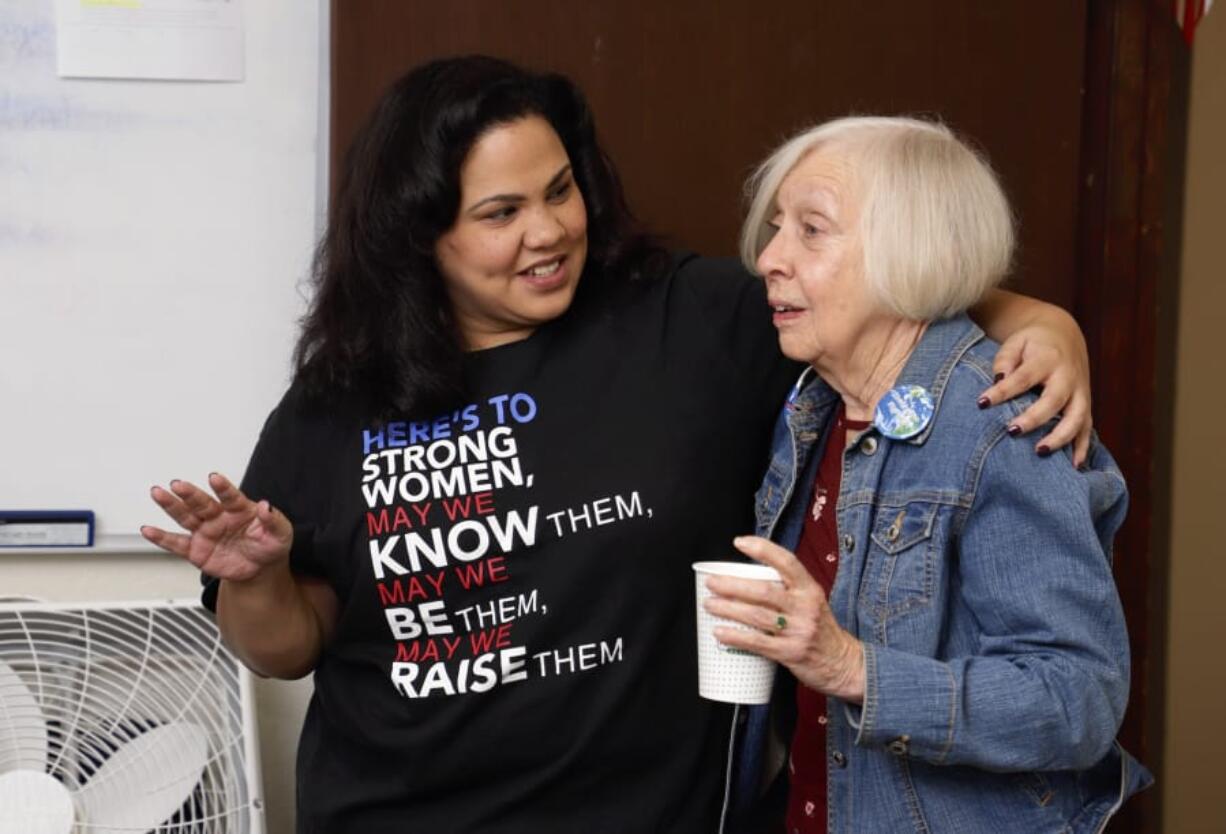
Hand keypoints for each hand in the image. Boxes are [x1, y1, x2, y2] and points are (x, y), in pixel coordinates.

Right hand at [141, 472, 291, 582]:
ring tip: (158, 493)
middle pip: (201, 503)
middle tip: (177, 484)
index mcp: (239, 509)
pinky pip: (176, 544)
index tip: (214, 477)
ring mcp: (205, 532)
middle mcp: (218, 517)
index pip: (230, 496)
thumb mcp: (281, 533)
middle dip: (189, 494)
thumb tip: (266, 506)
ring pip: (185, 517)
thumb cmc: (270, 544)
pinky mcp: (195, 550)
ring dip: (171, 505)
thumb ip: (274, 520)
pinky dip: (161, 538)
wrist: (261, 568)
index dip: (223, 487)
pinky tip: (148, 529)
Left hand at [704, 536, 864, 702]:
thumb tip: (747, 579)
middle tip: (712, 582)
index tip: (739, 542)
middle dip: (732, 585)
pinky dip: (736, 636)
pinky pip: (758, 642)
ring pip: (757, 615)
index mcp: (810, 589)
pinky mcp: (791, 652)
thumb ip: (787, 590)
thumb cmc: (820, 629)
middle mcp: (805, 607)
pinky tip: (720, 632)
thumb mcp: (811, 602)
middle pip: (763, 591)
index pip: (786, 562)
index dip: (763, 549)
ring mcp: (798, 630)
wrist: (844, 663)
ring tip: (710, 604)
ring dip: (728, 609)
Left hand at [978, 316, 1092, 465]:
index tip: (981, 402)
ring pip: (1077, 418)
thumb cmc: (1033, 343)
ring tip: (1039, 452)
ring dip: (1060, 437)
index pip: (1023, 377)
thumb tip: (997, 380)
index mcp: (1048, 359)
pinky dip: (1083, 447)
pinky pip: (1088, 428)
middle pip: (1053, 401)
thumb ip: (1005, 360)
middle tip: (1012, 431)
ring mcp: (1080, 392)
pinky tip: (1074, 466)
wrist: (1064, 335)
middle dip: (1034, 418)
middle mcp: (1068, 377)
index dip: (1003, 391)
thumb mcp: (1016, 342)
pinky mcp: (1086, 404)